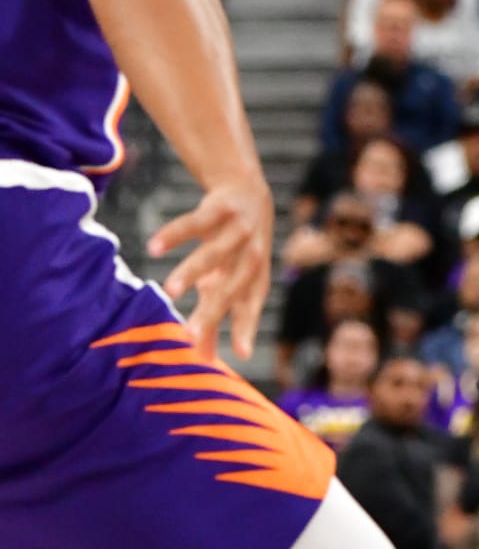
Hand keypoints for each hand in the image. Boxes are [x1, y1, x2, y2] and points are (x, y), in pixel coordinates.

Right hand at [150, 173, 273, 361]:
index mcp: (255, 276)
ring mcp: (237, 231)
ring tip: (169, 291)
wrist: (248, 189)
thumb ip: (216, 317)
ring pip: (212, 254)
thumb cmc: (237, 248)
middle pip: (231, 287)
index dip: (247, 328)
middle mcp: (251, 255)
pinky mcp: (219, 208)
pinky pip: (194, 223)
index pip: (251, 306)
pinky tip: (154, 248)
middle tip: (190, 336)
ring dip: (190, 272)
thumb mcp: (230, 279)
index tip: (241, 354)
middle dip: (212, 311)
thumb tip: (205, 358)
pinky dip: (174, 234)